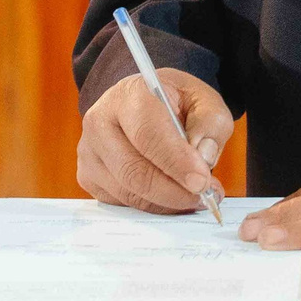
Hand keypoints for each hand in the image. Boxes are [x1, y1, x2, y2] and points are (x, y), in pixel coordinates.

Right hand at [77, 70, 231, 213]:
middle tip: (206, 196)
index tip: (202, 182)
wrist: (143, 102)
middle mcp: (100, 121)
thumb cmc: (174, 102)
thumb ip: (211, 124)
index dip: (176, 162)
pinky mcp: (88, 176)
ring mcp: (89, 151)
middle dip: (174, 191)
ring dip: (167, 203)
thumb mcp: (203, 100)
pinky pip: (122, 203)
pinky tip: (173, 196)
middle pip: (134, 170)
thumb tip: (204, 157)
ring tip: (196, 196)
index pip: (148, 134)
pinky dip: (153, 206)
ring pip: (128, 192)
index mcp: (129, 94)